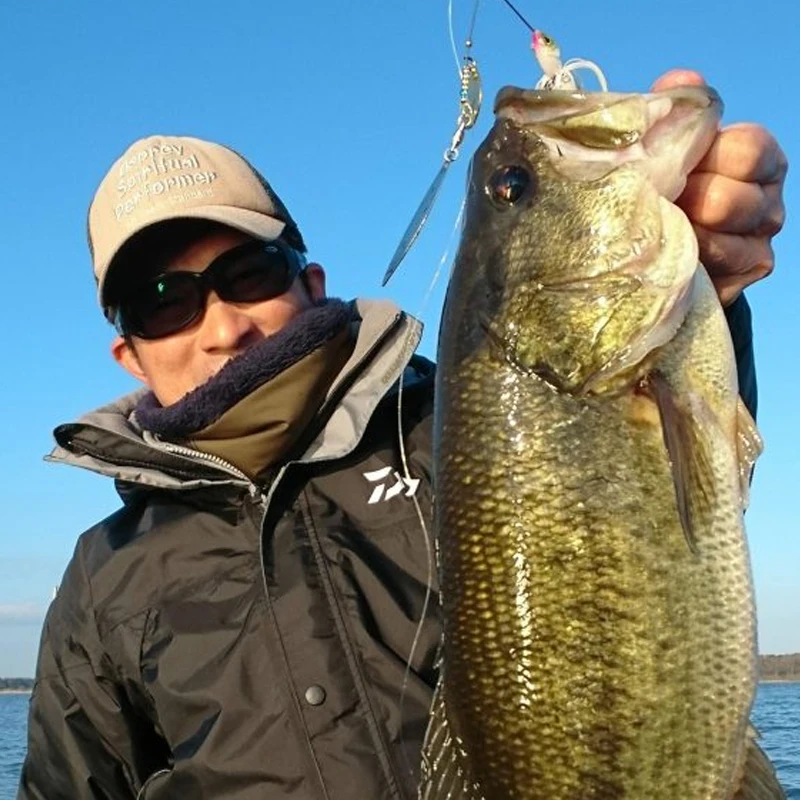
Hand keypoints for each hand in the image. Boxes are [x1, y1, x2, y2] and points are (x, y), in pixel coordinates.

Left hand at [652, 70, 787, 305]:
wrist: (656, 250)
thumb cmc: (664, 188)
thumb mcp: (666, 146)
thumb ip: (676, 111)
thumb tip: (682, 81)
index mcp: (758, 157)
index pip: (746, 148)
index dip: (703, 157)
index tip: (674, 164)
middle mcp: (768, 201)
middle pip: (728, 199)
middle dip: (683, 201)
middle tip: (656, 202)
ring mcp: (759, 244)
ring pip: (720, 239)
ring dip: (680, 233)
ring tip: (658, 228)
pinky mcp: (742, 280)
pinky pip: (711, 269)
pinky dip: (683, 261)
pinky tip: (667, 253)